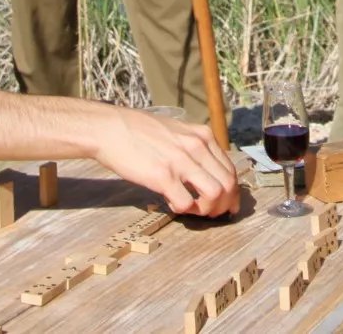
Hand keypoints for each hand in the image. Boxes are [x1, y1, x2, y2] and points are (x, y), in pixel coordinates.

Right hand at [91, 108, 239, 217]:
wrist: (111, 128)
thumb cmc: (141, 131)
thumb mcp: (178, 131)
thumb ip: (195, 148)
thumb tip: (208, 172)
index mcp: (203, 136)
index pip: (231, 170)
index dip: (232, 192)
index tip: (226, 204)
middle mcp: (197, 146)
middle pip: (228, 184)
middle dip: (224, 205)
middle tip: (212, 213)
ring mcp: (181, 161)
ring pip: (214, 194)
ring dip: (207, 210)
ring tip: (193, 210)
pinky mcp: (163, 176)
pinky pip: (186, 203)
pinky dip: (183, 210)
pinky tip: (172, 204)